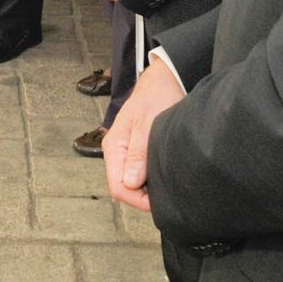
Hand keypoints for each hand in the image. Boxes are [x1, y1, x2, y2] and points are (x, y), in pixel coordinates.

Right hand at [104, 57, 184, 212]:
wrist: (164, 81)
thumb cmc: (156, 97)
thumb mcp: (148, 124)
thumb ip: (138, 154)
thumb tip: (131, 182)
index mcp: (114, 147)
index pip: (118, 187)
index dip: (138, 199)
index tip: (159, 200)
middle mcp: (116, 152)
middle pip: (124, 188)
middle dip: (144, 195)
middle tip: (168, 190)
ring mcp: (125, 152)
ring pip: (132, 183)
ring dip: (149, 186)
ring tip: (168, 179)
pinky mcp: (135, 151)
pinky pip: (139, 174)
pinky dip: (151, 178)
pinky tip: (164, 172)